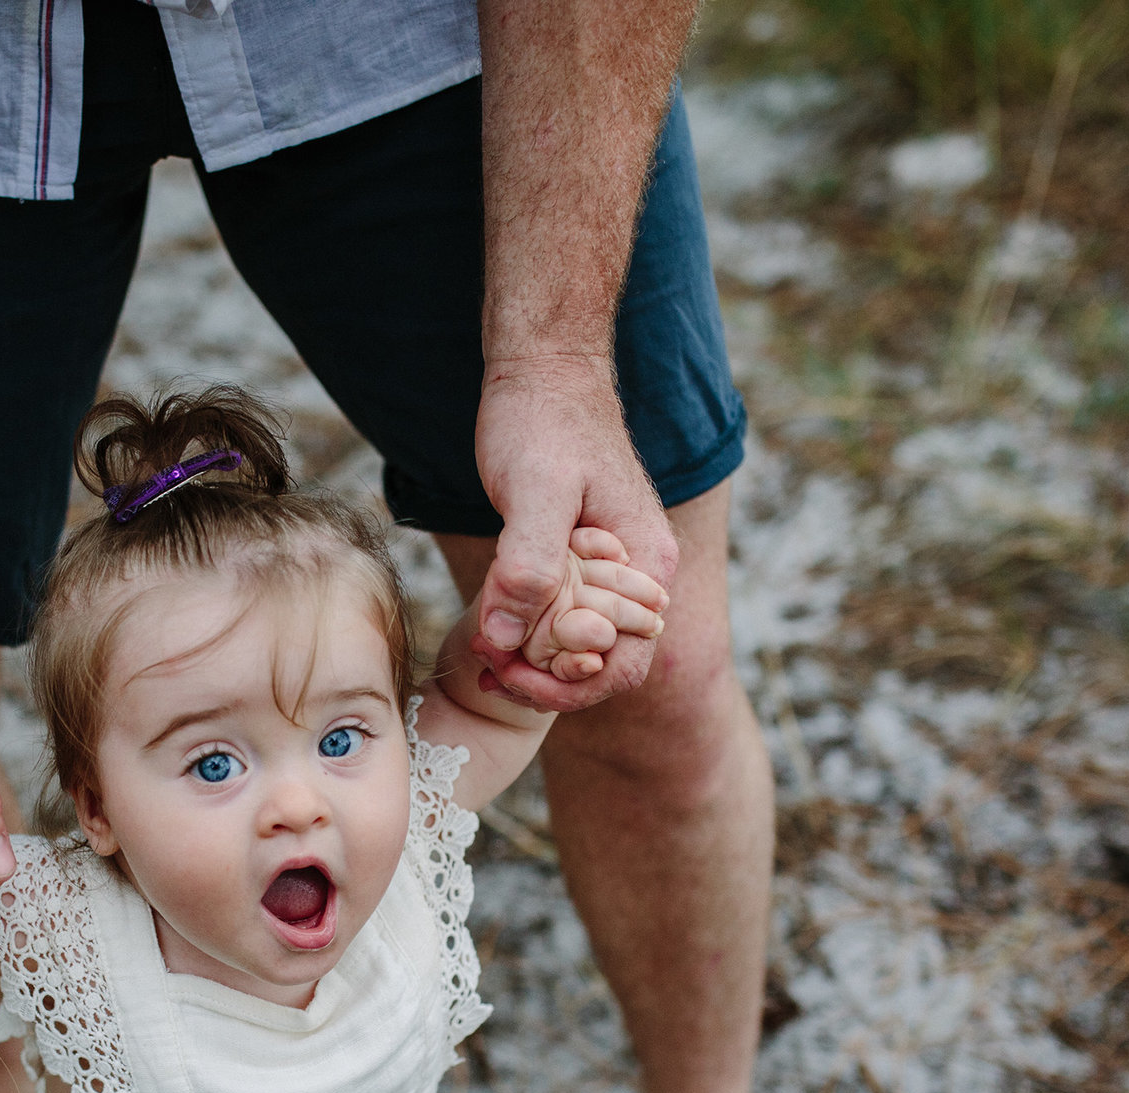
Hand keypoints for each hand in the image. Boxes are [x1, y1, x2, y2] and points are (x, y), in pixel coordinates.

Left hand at [469, 354, 680, 711]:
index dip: (568, 686)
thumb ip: (528, 564)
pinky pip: (559, 612)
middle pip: (601, 661)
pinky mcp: (577, 558)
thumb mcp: (536, 491)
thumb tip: (508, 639)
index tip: (511, 676)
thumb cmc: (543, 420)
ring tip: (484, 651)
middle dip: (544, 677)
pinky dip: (525, 629)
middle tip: (488, 667)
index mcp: (645, 564)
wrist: (541, 369)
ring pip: (576, 641)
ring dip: (531, 657)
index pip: (624, 663)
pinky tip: (489, 626)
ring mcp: (607, 567)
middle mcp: (636, 574)